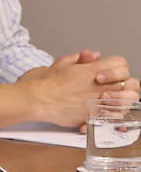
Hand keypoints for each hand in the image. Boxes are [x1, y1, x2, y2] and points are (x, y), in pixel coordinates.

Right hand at [24, 51, 139, 127]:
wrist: (39, 98)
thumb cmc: (46, 82)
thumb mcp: (62, 63)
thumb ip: (79, 58)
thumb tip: (91, 55)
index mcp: (95, 70)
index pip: (121, 64)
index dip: (117, 69)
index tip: (109, 75)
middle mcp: (102, 85)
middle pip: (133, 83)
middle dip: (127, 86)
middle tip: (116, 89)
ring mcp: (102, 100)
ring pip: (130, 100)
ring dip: (125, 101)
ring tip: (112, 102)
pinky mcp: (97, 115)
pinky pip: (116, 116)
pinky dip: (113, 116)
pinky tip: (104, 114)